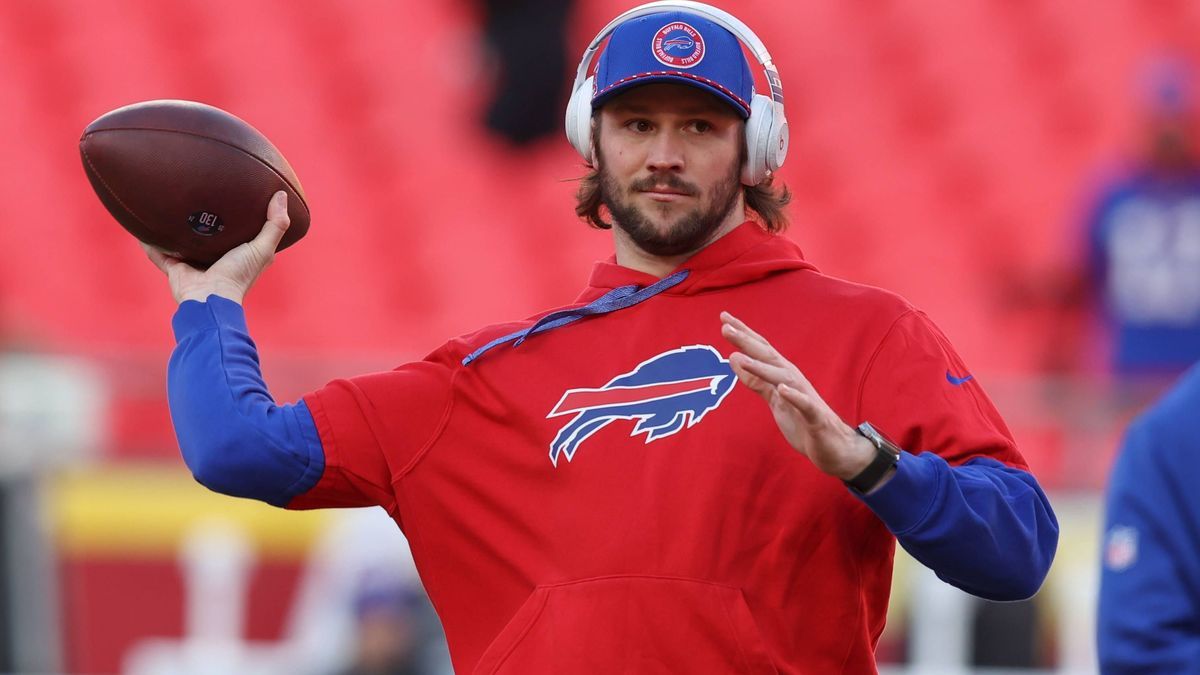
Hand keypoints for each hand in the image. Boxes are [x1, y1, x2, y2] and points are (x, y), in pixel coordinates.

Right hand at [143, 191, 290, 304]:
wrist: (209, 297)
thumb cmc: (238, 274)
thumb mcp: (263, 248)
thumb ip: (275, 224)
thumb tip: (280, 195)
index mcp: (239, 255)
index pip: (242, 234)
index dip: (243, 218)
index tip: (239, 197)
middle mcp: (217, 259)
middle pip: (210, 236)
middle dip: (205, 220)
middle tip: (200, 195)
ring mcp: (195, 263)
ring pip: (183, 242)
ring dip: (177, 230)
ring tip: (169, 207)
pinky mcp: (175, 268)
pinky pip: (159, 253)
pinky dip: (151, 243)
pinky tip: (142, 228)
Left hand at [720, 311, 877, 481]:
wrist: (833, 446)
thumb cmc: (802, 420)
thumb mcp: (773, 398)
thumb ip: (755, 380)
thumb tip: (734, 359)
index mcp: (783, 375)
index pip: (761, 350)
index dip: (743, 334)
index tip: (724, 317)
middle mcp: (793, 380)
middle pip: (768, 357)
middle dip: (747, 342)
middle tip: (725, 327)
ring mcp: (804, 397)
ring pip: (782, 378)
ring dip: (762, 367)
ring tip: (740, 357)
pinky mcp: (814, 418)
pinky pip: (804, 405)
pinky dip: (794, 396)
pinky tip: (782, 389)